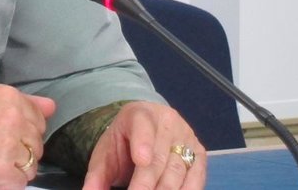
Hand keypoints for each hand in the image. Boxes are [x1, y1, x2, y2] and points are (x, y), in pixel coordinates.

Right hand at [0, 85, 56, 188]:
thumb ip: (23, 103)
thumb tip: (52, 106)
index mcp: (9, 97)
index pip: (38, 118)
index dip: (26, 131)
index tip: (9, 136)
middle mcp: (13, 118)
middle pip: (37, 143)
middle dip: (22, 151)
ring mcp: (10, 145)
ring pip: (32, 164)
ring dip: (17, 169)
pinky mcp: (5, 170)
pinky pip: (21, 182)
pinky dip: (8, 183)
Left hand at [81, 101, 205, 189]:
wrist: (145, 126)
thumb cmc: (124, 142)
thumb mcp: (106, 153)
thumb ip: (97, 175)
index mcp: (139, 114)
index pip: (142, 126)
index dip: (143, 143)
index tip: (141, 161)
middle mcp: (167, 122)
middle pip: (159, 158)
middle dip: (148, 184)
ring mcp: (186, 136)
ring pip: (179, 170)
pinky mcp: (199, 153)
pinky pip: (196, 177)